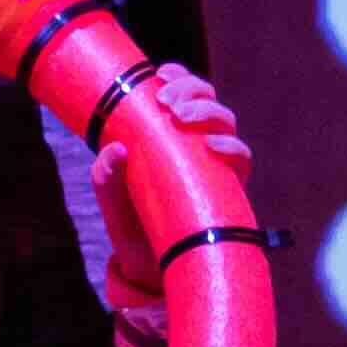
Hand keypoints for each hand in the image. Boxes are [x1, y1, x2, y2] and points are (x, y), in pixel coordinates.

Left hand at [93, 64, 248, 338]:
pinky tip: (213, 147)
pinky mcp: (230, 188)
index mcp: (171, 137)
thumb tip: (114, 149)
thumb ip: (106, 178)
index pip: (183, 95)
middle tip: (167, 101)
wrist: (153, 272)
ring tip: (181, 117)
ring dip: (207, 111)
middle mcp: (198, 145)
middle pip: (208, 101)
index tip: (161, 74)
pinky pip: (241, 160)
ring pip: (226, 123)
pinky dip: (230, 148)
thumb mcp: (112, 202)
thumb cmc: (134, 226)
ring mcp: (216, 165)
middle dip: (191, 90)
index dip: (179, 77)